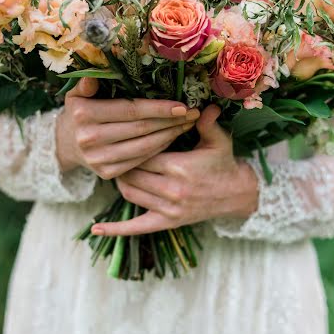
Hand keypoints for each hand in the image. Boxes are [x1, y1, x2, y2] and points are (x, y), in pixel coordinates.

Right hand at [56, 77, 199, 178]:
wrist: (67, 145)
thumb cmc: (80, 112)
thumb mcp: (78, 94)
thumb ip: (87, 84)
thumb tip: (93, 76)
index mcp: (85, 114)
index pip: (131, 110)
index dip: (158, 108)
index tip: (182, 105)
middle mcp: (90, 138)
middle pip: (141, 129)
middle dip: (170, 121)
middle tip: (193, 113)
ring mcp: (99, 159)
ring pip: (144, 146)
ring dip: (170, 136)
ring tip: (187, 124)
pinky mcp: (108, 173)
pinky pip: (141, 160)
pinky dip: (159, 149)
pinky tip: (172, 138)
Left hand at [91, 105, 258, 235]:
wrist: (237, 194)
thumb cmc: (224, 164)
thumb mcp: (218, 141)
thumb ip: (207, 123)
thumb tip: (205, 104)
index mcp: (179, 167)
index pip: (143, 153)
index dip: (132, 143)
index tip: (124, 134)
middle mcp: (171, 190)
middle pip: (132, 173)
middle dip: (123, 161)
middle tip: (116, 150)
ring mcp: (168, 209)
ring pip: (129, 193)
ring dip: (121, 181)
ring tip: (119, 168)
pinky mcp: (167, 223)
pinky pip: (136, 227)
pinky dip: (115, 229)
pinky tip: (96, 228)